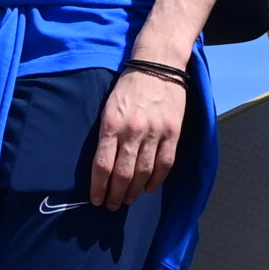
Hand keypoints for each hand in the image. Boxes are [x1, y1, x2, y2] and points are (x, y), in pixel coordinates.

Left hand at [92, 70, 184, 209]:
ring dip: (135, 191)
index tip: (96, 199)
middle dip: (115, 195)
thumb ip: (106, 134)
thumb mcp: (108, 106)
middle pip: (122, 174)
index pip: (102, 165)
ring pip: (144, 172)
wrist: (158, 63)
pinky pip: (165, 163)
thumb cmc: (130, 86)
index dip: (98, 187)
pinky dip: (157, 179)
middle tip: (111, 206)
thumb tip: (103, 165)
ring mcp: (155, 132)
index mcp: (111, 124)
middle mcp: (132, 130)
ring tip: (129, 200)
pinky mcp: (173, 131)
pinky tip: (150, 187)